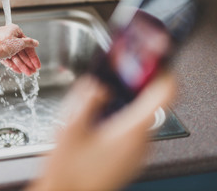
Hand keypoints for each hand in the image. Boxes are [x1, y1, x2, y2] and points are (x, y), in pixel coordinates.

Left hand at [0, 24, 40, 75]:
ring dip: (21, 65)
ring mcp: (2, 43)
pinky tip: (18, 71)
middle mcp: (8, 36)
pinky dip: (12, 64)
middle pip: (21, 51)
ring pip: (14, 55)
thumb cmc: (1, 44)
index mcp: (15, 30)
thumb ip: (29, 43)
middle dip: (27, 62)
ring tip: (27, 73)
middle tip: (33, 71)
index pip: (27, 44)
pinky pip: (7, 58)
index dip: (33, 56)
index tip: (37, 64)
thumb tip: (35, 42)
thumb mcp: (19, 44)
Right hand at [28, 73, 174, 190]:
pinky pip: (133, 131)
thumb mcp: (70, 126)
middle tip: (111, 78)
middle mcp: (140, 142)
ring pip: (139, 117)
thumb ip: (87, 98)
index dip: (160, 72)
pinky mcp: (129, 158)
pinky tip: (97, 122)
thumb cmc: (69, 170)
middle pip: (149, 104)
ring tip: (98, 102)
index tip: (149, 62)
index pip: (164, 94)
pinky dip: (121, 118)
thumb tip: (98, 84)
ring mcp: (137, 153)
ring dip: (123, 103)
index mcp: (131, 130)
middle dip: (131, 87)